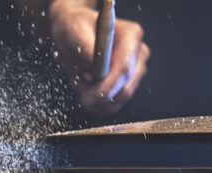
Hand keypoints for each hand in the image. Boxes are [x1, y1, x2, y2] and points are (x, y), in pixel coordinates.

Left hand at [49, 1, 149, 115]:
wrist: (74, 32)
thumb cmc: (76, 27)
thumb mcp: (73, 29)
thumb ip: (84, 44)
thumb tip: (93, 62)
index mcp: (130, 36)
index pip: (125, 68)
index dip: (107, 86)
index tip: (87, 95)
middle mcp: (138, 53)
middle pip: (126, 89)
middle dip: (99, 96)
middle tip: (79, 91)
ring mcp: (135, 71)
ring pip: (119, 101)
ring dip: (95, 100)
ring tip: (79, 83)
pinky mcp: (126, 84)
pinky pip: (113, 106)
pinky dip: (96, 104)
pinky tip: (84, 90)